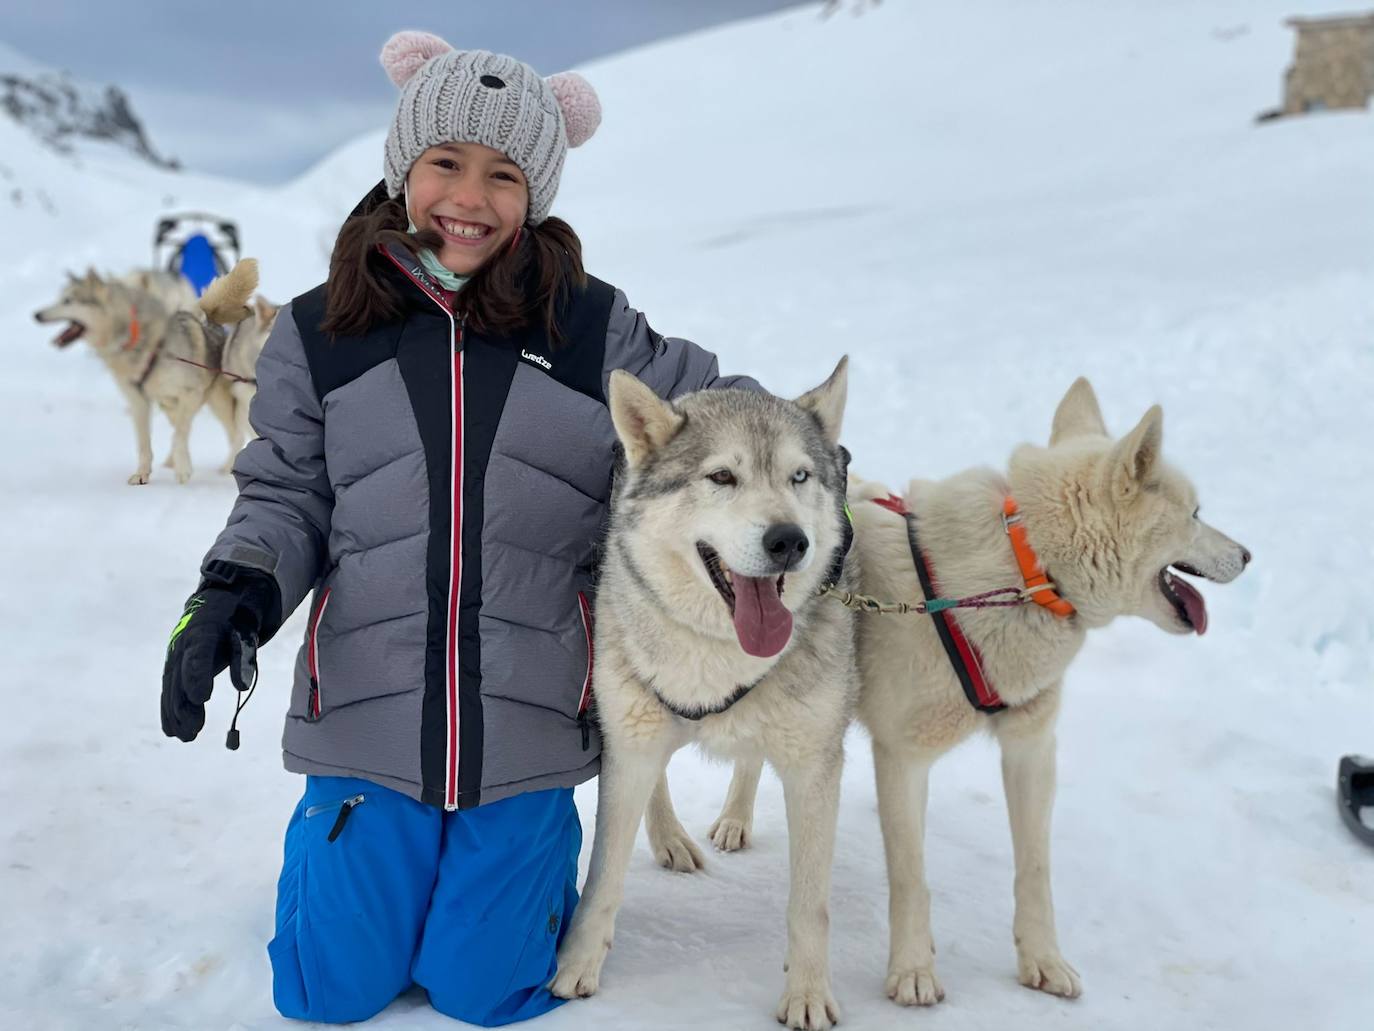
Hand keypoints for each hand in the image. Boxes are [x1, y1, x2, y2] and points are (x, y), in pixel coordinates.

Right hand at [160, 563, 276, 742]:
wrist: (217, 604)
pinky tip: (173, 731)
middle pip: (180, 677)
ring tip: (187, 736)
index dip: (197, 677)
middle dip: (185, 705)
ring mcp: (175, 656)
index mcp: (202, 630)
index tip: (202, 698)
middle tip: (195, 729)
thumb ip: (243, 658)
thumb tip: (242, 686)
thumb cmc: (235, 620)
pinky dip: (170, 710)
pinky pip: (170, 690)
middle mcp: (183, 644)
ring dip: (176, 714)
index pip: (197, 655)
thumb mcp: (245, 633)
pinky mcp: (173, 667)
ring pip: (172, 687)